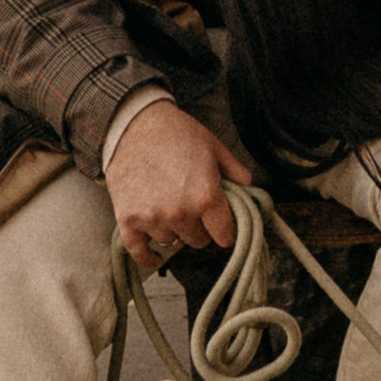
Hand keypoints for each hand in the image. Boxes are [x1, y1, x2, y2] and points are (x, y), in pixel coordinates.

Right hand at [106, 102, 252, 267]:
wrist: (134, 124)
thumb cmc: (178, 134)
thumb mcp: (216, 148)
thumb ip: (238, 175)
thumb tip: (252, 196)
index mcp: (206, 196)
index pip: (225, 236)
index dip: (226, 229)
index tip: (222, 223)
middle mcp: (180, 212)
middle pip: (199, 241)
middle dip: (200, 227)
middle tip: (192, 206)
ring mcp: (152, 218)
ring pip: (172, 242)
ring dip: (174, 230)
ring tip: (169, 204)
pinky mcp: (128, 220)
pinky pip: (140, 252)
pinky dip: (149, 256)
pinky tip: (157, 256)